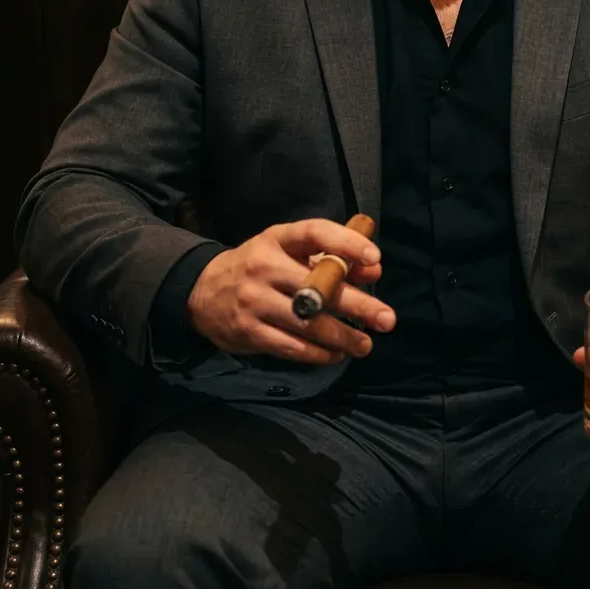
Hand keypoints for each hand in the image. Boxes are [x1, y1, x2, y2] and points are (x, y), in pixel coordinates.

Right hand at [186, 218, 396, 362]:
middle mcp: (264, 267)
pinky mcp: (248, 332)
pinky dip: (317, 354)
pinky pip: (290, 346)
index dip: (346, 243)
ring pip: (307, 323)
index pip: (314, 233)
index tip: (375, 258)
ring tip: (366, 345)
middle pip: (317, 287)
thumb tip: (374, 269)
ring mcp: (254, 301)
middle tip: (387, 319)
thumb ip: (330, 257)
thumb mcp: (287, 251)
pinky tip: (336, 355)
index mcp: (277, 239)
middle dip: (357, 305)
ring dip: (342, 337)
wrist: (201, 291)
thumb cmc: (258, 266)